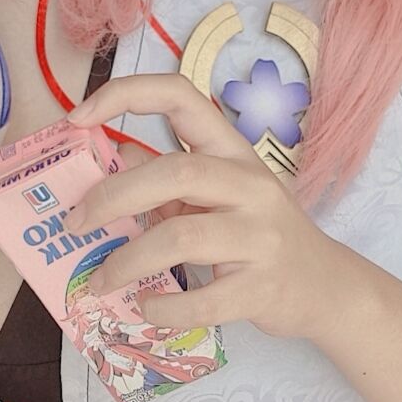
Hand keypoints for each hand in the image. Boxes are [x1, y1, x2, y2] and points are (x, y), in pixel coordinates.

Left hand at [65, 72, 346, 340]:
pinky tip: (147, 307)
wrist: (326, 288)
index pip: (181, 96)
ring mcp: (261, 235)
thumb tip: (109, 158)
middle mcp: (251, 184)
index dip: (126, 95)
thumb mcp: (217, 195)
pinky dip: (165, 306)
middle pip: (174, 171)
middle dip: (112, 196)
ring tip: (100, 280)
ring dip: (127, 260)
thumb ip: (167, 178)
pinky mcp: (263, 288)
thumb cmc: (258, 235)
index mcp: (233, 151)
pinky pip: (203, 299)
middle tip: (75, 224)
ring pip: (181, 237)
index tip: (78, 117)